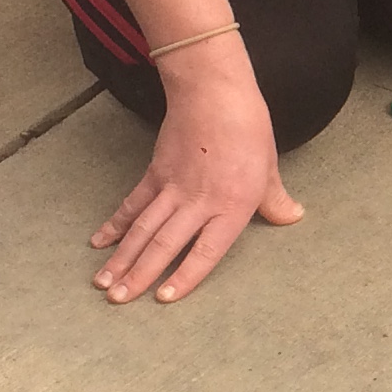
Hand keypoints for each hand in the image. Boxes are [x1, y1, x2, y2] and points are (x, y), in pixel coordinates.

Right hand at [89, 53, 303, 302]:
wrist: (213, 91)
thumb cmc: (247, 127)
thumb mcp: (269, 167)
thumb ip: (275, 199)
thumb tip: (292, 217)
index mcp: (233, 205)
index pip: (207, 251)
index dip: (186, 276)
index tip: (164, 298)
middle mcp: (200, 202)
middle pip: (165, 244)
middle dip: (140, 275)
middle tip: (118, 300)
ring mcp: (173, 187)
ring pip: (143, 229)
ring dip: (122, 257)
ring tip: (103, 283)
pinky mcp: (156, 172)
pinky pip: (133, 204)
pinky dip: (116, 224)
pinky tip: (100, 242)